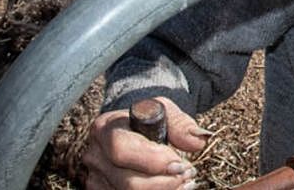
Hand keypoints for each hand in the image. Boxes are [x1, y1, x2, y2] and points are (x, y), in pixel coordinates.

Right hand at [83, 96, 208, 189]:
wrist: (136, 128)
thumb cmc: (151, 118)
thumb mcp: (166, 111)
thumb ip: (181, 124)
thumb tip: (198, 140)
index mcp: (105, 128)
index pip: (122, 149)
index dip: (152, 161)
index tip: (180, 164)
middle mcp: (95, 155)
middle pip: (127, 182)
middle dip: (164, 183)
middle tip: (188, 174)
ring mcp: (97, 178)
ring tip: (185, 181)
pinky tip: (175, 188)